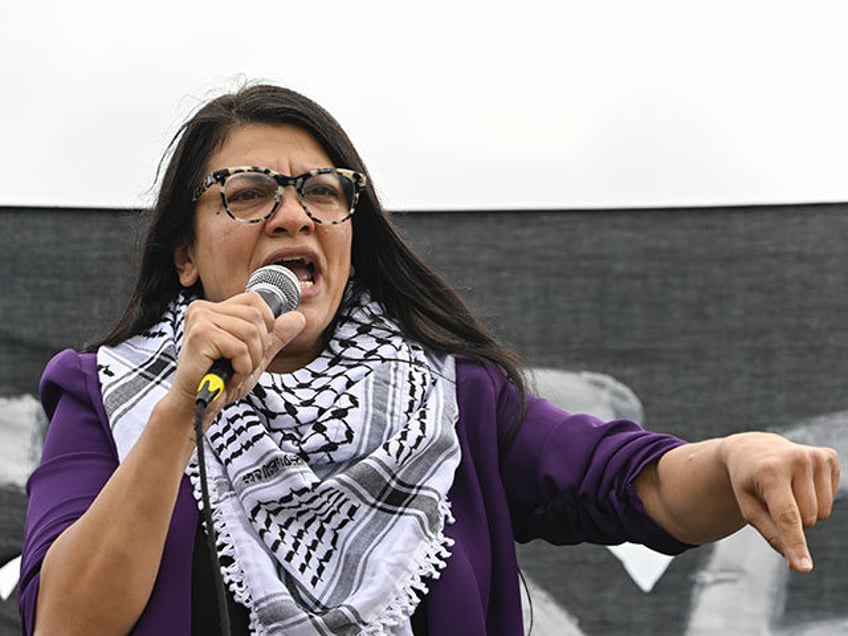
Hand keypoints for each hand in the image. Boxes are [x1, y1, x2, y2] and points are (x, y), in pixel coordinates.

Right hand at [169, 292, 305, 423]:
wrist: (196, 406)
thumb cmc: (222, 381)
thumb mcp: (255, 355)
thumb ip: (275, 336)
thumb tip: (300, 317)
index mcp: (213, 309)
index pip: (255, 300)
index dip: (265, 325)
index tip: (253, 349)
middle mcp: (203, 308)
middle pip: (256, 317)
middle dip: (259, 348)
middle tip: (242, 365)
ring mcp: (200, 320)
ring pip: (250, 332)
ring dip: (251, 360)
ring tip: (235, 372)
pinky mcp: (200, 335)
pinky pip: (240, 348)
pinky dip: (242, 368)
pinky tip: (229, 377)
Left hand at [721, 432, 839, 571]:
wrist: (751, 449)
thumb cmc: (748, 483)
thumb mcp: (748, 508)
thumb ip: (771, 534)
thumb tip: (796, 563)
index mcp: (770, 471)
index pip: (787, 516)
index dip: (796, 544)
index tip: (803, 568)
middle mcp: (796, 459)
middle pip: (808, 518)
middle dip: (793, 520)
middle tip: (774, 499)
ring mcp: (815, 456)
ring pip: (823, 512)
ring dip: (806, 510)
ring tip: (786, 489)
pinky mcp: (829, 456)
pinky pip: (832, 497)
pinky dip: (817, 496)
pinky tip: (799, 480)